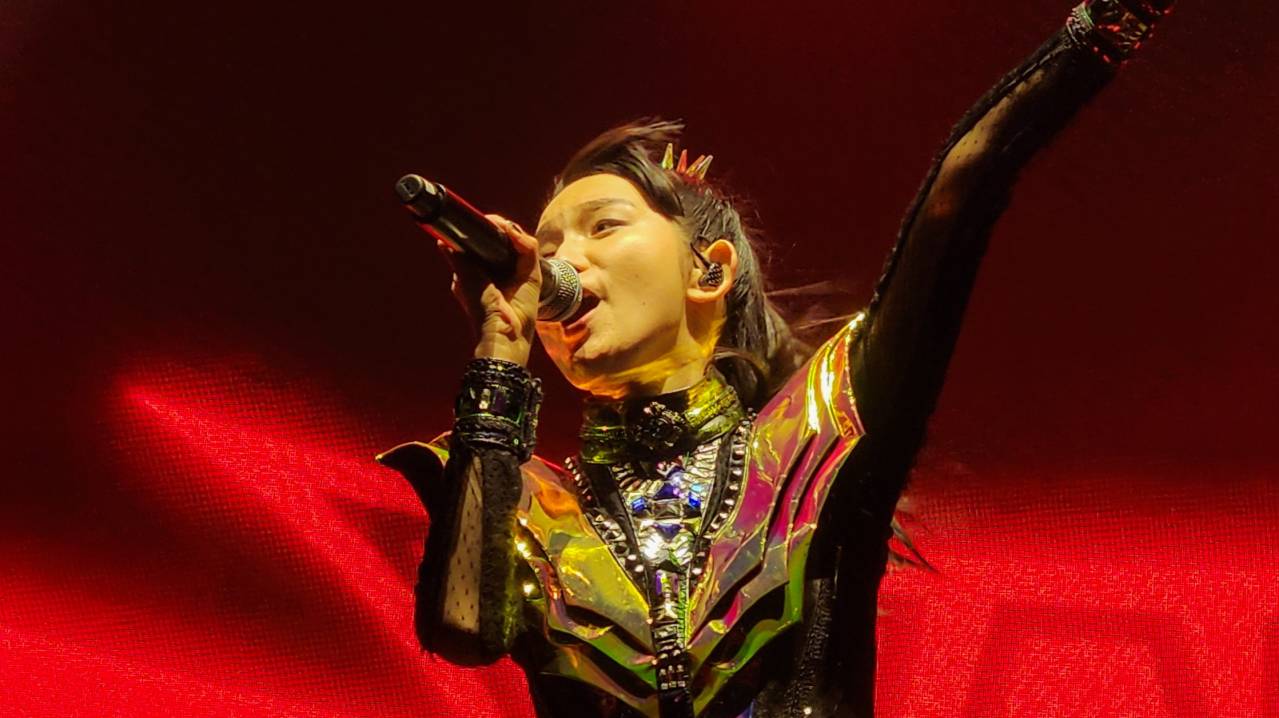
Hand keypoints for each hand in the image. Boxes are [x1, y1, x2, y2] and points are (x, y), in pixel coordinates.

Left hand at [436, 214, 541, 365]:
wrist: (499, 332)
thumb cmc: (482, 312)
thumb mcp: (465, 281)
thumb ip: (458, 260)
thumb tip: (443, 241)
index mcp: (491, 270)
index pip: (492, 243)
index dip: (486, 230)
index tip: (476, 221)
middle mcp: (508, 269)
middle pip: (507, 239)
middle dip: (497, 226)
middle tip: (487, 221)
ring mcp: (521, 270)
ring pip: (519, 240)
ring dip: (507, 228)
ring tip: (497, 224)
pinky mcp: (533, 273)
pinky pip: (530, 248)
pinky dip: (520, 237)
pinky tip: (508, 231)